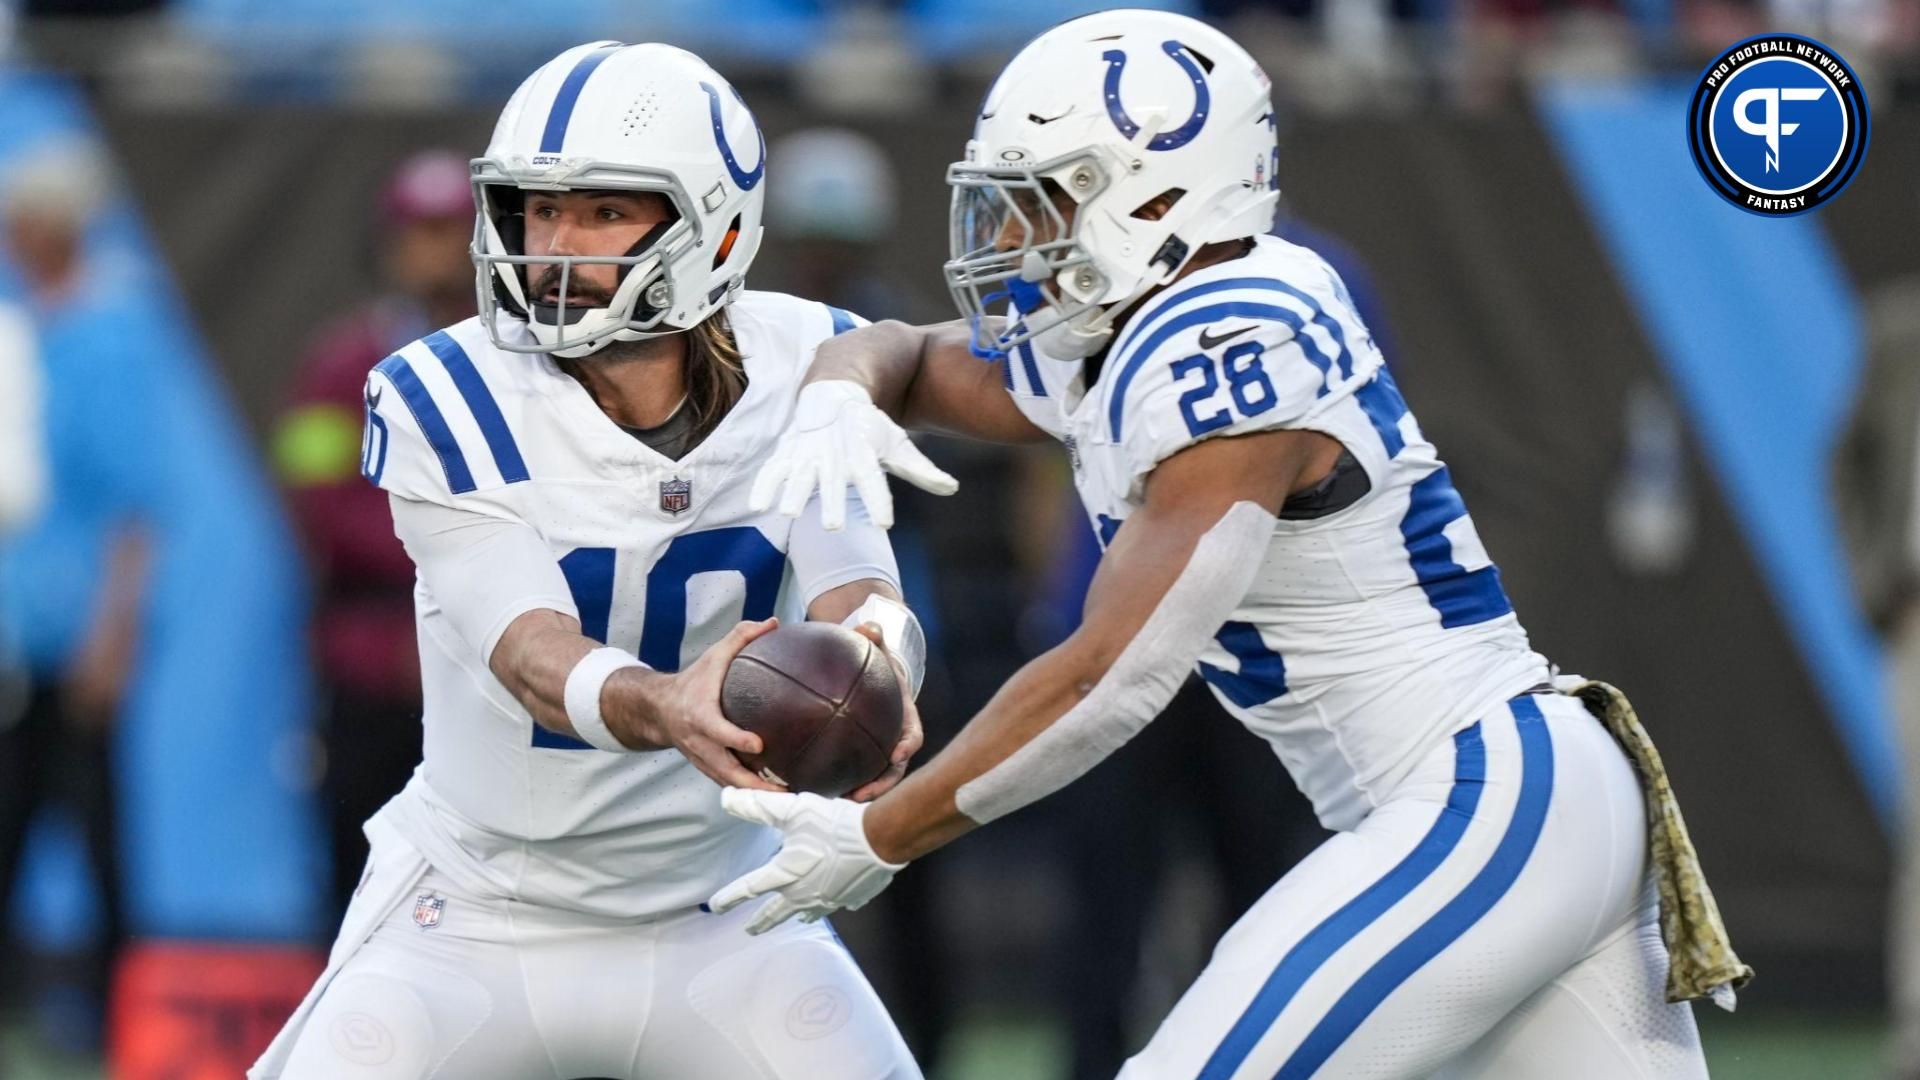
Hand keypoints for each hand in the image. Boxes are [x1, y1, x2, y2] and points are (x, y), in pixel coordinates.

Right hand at [619, 618, 785, 791]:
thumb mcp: (713, 656)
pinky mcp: (706, 768)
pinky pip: (728, 783)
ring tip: (787, 799)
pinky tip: (774, 795)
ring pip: (728, 783)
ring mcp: (701, 759)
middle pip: (725, 769)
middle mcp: (698, 742)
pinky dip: (748, 792)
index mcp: (699, 715)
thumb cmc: (694, 679)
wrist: (658, 709)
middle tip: (784, 790)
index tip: (759, 744)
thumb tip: (774, 622)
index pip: (717, 731)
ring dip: (754, 794)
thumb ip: (741, 637)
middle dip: (753, 783)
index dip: (736, 739)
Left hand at [708, 789, 905, 933]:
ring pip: (808, 913)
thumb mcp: (791, 810)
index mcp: (785, 874)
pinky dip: (835, 902)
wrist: (880, 839)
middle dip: (761, 922)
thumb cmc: (833, 824)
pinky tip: (838, 899)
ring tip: (795, 918)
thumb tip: (726, 798)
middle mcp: (804, 893)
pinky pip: (840, 904)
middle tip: (751, 930)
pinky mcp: (853, 898)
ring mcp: (830, 899)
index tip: (716, 906)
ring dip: (797, 915)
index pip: (749, 889)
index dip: (730, 897)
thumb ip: (757, 806)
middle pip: (776, 913)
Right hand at [750, 380, 957, 530]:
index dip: (879, 500)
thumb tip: (952, 488)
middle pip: (833, 481)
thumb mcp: (897, 445)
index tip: (885, 522)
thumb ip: (921, 470)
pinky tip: (760, 504)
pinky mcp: (788, 451)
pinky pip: (774, 467)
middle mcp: (835, 452)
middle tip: (833, 526)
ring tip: (788, 512)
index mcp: (863, 451)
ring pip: (800, 473)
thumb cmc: (869, 428)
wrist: (834, 394)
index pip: (873, 479)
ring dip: (793, 491)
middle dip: (831, 501)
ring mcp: (808, 451)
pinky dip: (765, 483)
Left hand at [845, 621, 922, 801]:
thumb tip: (868, 626)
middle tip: (859, 796)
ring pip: (873, 779)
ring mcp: (879, 751)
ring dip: (858, 793)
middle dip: (880, 786)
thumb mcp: (877, 648)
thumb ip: (873, 638)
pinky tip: (814, 789)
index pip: (913, 736)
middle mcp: (895, 740)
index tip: (898, 755)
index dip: (907, 747)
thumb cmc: (876, 661)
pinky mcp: (862, 756)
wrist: (872, 672)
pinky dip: (839, 782)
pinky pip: (853, 772)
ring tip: (834, 801)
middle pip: (894, 770)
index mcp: (905, 718)